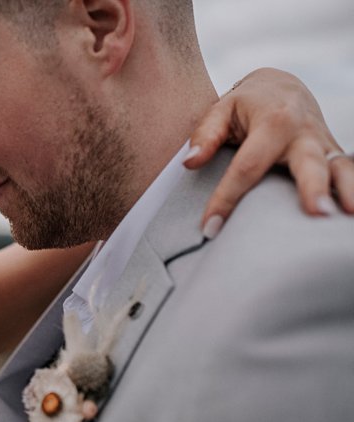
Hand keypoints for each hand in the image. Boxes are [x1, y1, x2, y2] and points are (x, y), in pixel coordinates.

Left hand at [185, 68, 353, 230]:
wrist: (283, 87)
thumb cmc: (247, 104)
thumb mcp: (223, 109)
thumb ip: (205, 134)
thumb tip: (190, 162)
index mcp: (274, 120)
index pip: (247, 166)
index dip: (227, 198)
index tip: (210, 228)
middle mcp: (304, 133)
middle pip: (309, 163)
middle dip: (313, 187)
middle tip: (315, 213)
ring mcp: (323, 146)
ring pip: (340, 168)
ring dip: (347, 192)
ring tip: (348, 216)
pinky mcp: (333, 158)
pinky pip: (347, 174)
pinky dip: (353, 192)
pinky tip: (350, 218)